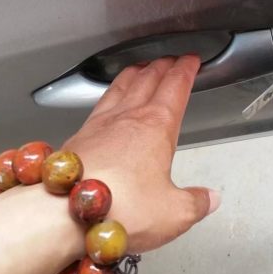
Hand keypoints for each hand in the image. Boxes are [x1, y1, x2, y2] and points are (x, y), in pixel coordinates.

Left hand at [63, 55, 220, 253]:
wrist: (63, 212)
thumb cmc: (119, 207)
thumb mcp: (173, 213)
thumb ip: (195, 203)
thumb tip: (209, 198)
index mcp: (157, 126)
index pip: (175, 85)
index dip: (186, 69)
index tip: (191, 60)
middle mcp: (128, 118)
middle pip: (148, 79)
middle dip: (163, 66)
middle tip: (171, 61)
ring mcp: (99, 125)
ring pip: (120, 86)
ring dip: (134, 73)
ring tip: (140, 68)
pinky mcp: (77, 138)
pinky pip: (99, 104)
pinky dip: (110, 93)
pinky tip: (108, 102)